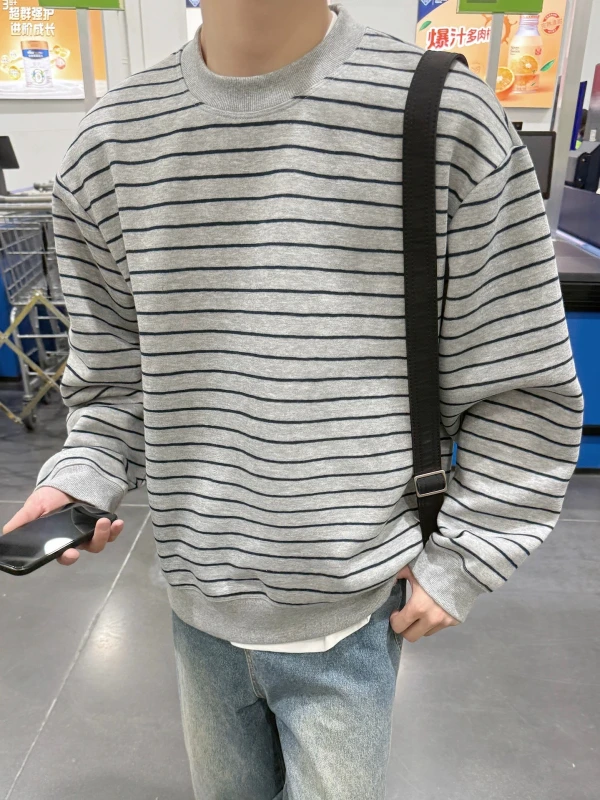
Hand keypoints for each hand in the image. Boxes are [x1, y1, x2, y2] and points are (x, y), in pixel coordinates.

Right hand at [3, 486, 123, 565]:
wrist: (71, 480)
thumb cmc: (50, 496)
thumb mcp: (35, 505)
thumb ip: (23, 520)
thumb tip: (6, 534)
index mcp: (57, 540)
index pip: (61, 554)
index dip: (66, 557)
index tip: (70, 554)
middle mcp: (75, 539)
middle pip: (84, 549)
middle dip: (89, 545)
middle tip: (92, 539)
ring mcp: (90, 532)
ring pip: (98, 542)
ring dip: (103, 534)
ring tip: (103, 521)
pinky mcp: (103, 525)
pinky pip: (112, 533)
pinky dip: (116, 529)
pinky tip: (117, 522)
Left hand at [390, 566, 459, 641]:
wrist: (463, 568)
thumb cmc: (434, 567)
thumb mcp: (412, 569)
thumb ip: (397, 575)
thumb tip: (387, 581)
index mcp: (418, 606)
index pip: (399, 626)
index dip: (394, 620)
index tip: (396, 612)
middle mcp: (431, 618)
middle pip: (411, 637)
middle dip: (405, 628)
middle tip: (405, 616)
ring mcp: (445, 621)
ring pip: (426, 633)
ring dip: (420, 626)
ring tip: (420, 612)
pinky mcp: (454, 621)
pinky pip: (439, 627)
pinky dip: (434, 621)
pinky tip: (434, 608)